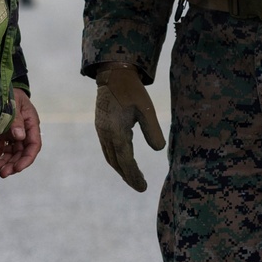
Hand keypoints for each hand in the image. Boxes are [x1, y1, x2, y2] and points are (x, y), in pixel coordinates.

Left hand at [0, 88, 41, 177]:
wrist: (1, 87)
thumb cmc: (11, 93)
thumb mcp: (14, 103)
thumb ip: (16, 120)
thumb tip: (19, 136)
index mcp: (31, 124)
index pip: (33, 145)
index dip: (26, 159)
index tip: (17, 168)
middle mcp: (24, 131)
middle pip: (21, 153)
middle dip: (12, 165)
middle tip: (2, 173)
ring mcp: (13, 134)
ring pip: (11, 154)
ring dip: (3, 163)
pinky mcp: (3, 135)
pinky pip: (1, 149)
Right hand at [94, 65, 165, 191]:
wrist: (114, 74)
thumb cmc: (132, 90)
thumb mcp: (146, 108)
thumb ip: (152, 130)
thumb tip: (159, 150)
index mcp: (116, 130)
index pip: (126, 160)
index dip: (134, 175)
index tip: (143, 187)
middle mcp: (106, 134)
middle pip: (116, 162)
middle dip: (128, 176)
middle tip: (141, 187)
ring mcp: (101, 131)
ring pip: (110, 157)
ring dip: (121, 170)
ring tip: (134, 179)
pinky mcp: (101, 127)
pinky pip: (108, 149)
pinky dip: (117, 159)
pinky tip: (125, 162)